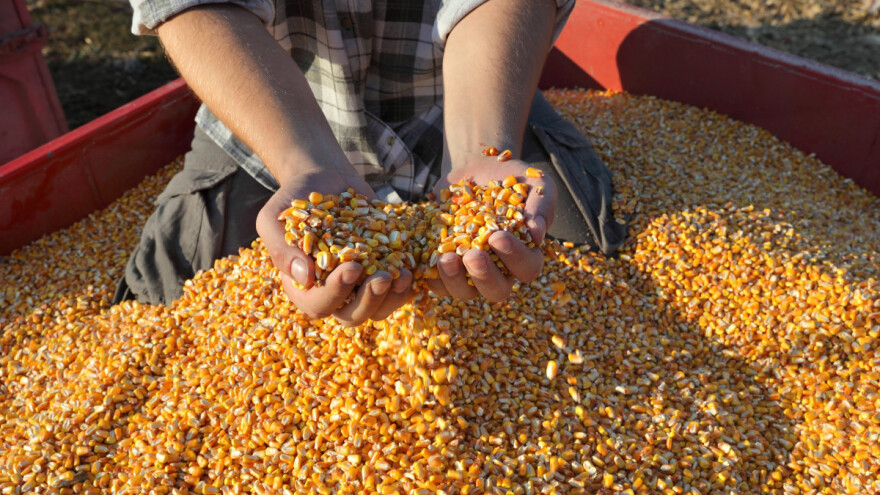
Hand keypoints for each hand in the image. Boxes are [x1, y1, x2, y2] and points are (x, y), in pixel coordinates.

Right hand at [256, 170, 414, 325]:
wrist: (324, 179)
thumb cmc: (294, 199)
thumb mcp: (275, 218)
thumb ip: (281, 248)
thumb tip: (304, 277)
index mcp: (304, 288)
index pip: (319, 305)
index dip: (336, 292)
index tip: (352, 267)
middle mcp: (334, 292)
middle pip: (352, 315)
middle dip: (369, 300)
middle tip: (382, 277)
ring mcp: (361, 284)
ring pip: (379, 308)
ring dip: (394, 297)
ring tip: (404, 274)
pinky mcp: (382, 269)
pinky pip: (398, 288)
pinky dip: (408, 282)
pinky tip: (415, 266)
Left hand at [427, 156, 556, 301]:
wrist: (476, 168)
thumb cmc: (511, 178)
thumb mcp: (534, 184)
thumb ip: (540, 207)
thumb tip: (537, 235)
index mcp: (524, 255)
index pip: (527, 268)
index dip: (514, 257)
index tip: (497, 236)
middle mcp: (499, 270)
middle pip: (496, 291)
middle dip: (484, 276)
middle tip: (473, 256)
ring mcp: (469, 271)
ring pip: (464, 292)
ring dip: (454, 280)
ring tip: (446, 258)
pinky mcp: (444, 266)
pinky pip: (435, 282)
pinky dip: (429, 274)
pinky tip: (424, 258)